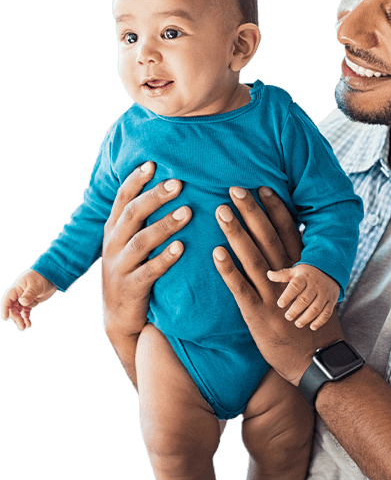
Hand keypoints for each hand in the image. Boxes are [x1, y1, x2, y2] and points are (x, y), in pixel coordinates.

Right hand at [1, 269, 57, 330]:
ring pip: (18, 312)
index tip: (5, 318)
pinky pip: (26, 312)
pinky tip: (29, 324)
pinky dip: (26, 318)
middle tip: (21, 325)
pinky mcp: (30, 303)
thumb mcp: (36, 285)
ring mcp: (24, 299)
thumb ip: (29, 294)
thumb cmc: (42, 277)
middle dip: (16, 317)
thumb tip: (22, 302)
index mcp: (16, 289)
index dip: (5, 309)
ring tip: (24, 328)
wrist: (52, 276)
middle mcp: (18, 295)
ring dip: (20, 320)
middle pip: (12, 308)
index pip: (7, 300)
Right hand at [101, 161, 190, 337]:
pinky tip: (181, 248)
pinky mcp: (131, 287)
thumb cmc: (133, 268)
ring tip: (187, 212)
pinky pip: (149, 271)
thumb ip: (143, 218)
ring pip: (141, 241)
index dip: (136, 180)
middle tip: (178, 183)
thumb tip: (170, 184)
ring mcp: (120, 266)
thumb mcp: (131, 241)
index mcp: (114, 229)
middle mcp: (113, 244)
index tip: (153, 163)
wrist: (120, 316)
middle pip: (132, 214)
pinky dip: (165, 258)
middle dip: (155, 197)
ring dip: (164, 225)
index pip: (122, 199)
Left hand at [213, 186, 343, 385]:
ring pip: (253, 258)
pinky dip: (229, 269)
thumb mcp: (314, 292)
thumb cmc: (313, 325)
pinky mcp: (257, 315)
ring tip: (222, 211)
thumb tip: (293, 247)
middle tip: (236, 188)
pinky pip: (240, 288)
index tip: (264, 187)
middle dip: (252, 212)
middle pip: (268, 238)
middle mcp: (287, 279)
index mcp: (301, 271)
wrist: (316, 361)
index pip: (289, 232)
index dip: (275, 209)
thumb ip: (301, 270)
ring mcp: (272, 296)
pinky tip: (216, 252)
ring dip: (237, 233)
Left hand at [269, 264, 339, 329]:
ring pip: (316, 308)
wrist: (330, 269)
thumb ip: (282, 275)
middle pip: (305, 299)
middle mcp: (315, 286)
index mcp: (304, 278)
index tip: (280, 304)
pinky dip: (320, 321)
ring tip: (298, 324)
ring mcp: (324, 294)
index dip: (287, 296)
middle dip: (296, 310)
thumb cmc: (308, 273)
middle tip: (288, 317)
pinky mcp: (331, 301)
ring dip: (306, 317)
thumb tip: (268, 274)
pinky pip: (327, 312)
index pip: (295, 286)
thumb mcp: (296, 271)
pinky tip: (312, 327)